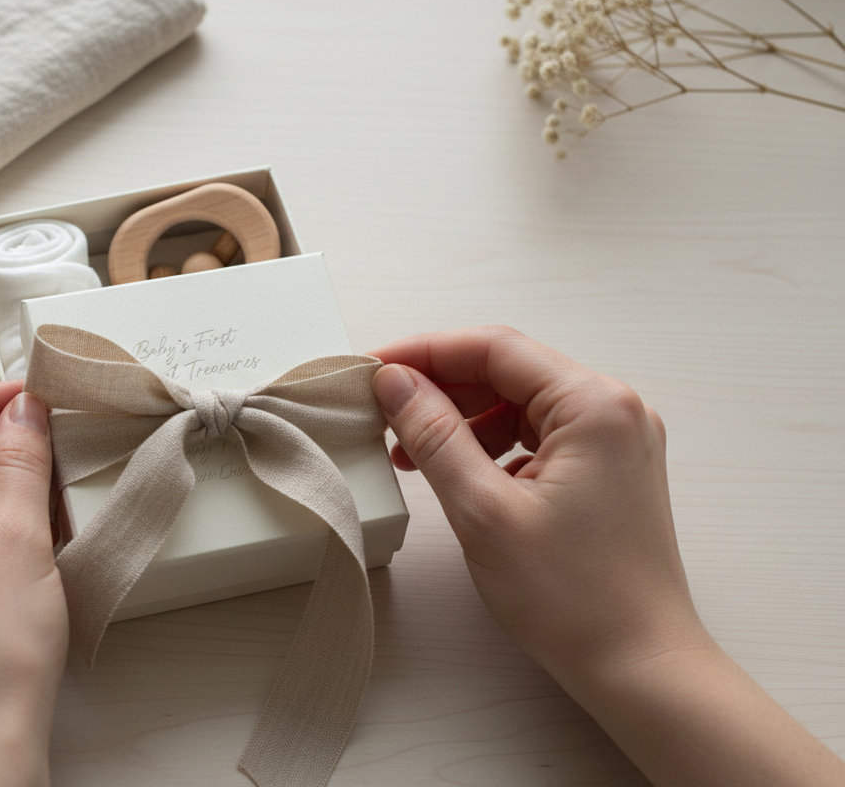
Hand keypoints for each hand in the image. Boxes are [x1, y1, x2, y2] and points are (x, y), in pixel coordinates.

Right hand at [370, 325, 696, 681]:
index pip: (494, 348)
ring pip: (521, 403)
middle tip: (384, 410)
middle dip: (441, 388)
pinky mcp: (609, 470)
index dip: (425, 352)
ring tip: (413, 454)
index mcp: (595, 405)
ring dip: (464, 421)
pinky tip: (458, 474)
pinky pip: (539, 435)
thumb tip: (396, 383)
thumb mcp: (483, 510)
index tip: (374, 368)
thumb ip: (434, 435)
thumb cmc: (575, 599)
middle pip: (509, 370)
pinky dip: (494, 447)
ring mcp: (617, 441)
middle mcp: (615, 410)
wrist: (639, 666)